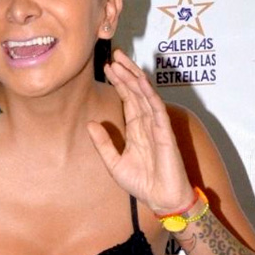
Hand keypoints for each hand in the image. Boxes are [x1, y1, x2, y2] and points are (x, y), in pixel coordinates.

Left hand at [86, 50, 193, 214]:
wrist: (161, 200)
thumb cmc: (142, 184)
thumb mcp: (114, 163)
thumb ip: (103, 143)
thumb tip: (90, 124)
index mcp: (136, 129)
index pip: (127, 99)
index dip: (118, 82)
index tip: (108, 67)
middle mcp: (147, 123)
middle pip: (136, 91)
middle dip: (126, 72)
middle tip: (114, 54)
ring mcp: (157, 126)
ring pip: (145, 95)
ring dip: (134, 77)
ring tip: (122, 61)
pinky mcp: (165, 133)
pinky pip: (157, 109)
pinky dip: (149, 94)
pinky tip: (141, 81)